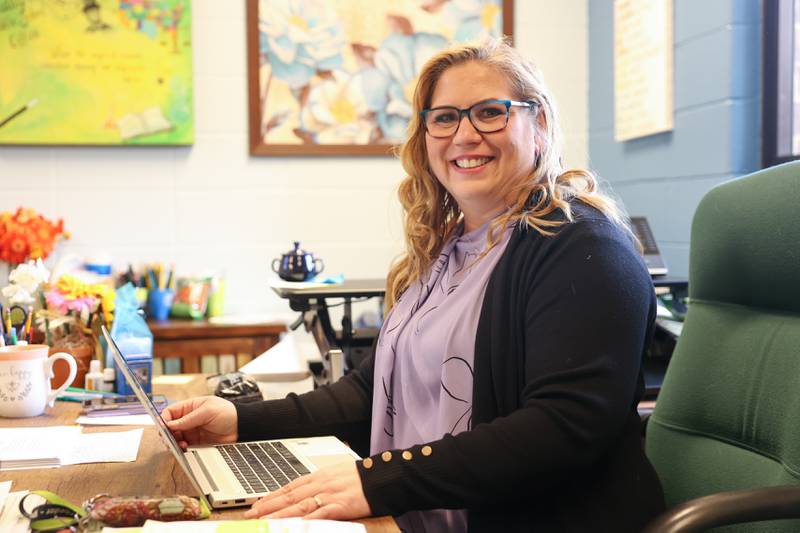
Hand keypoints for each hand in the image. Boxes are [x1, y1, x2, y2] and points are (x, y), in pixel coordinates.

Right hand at [161, 395, 237, 449]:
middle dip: (167, 433)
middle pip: (170, 426)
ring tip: (179, 443)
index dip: (164, 419)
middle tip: (169, 439)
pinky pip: (184, 445)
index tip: (165, 427)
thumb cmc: (228, 413)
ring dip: (174, 441)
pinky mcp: (197, 441)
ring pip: (175, 437)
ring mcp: (192, 430)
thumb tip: (170, 424)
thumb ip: (189, 419)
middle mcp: (189, 418)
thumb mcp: (207, 412)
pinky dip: (181, 447)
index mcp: (190, 406)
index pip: (170, 411)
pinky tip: (184, 447)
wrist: (241, 427)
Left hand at [243, 461, 370, 520]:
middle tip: (251, 514)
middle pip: (289, 496)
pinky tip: (295, 525)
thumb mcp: (336, 473)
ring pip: (299, 506)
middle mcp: (320, 484)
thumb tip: (304, 490)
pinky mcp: (340, 506)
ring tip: (264, 521)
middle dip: (268, 506)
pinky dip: (306, 520)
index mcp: (319, 476)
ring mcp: (329, 495)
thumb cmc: (360, 476)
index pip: (290, 486)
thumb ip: (319, 482)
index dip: (272, 496)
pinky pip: (319, 514)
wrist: (380, 477)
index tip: (257, 503)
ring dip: (280, 514)